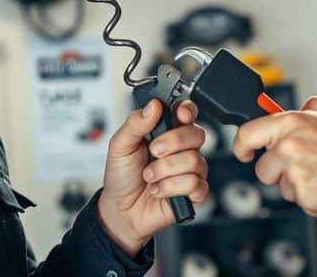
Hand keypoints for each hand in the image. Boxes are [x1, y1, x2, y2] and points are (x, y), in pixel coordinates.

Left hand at [98, 99, 208, 256]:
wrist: (120, 210)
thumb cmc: (122, 176)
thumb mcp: (120, 145)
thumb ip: (135, 123)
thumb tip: (153, 105)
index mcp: (166, 132)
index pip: (187, 113)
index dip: (188, 110)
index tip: (179, 114)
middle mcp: (182, 149)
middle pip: (196, 134)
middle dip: (172, 143)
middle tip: (153, 152)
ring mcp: (190, 170)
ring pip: (195, 160)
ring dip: (165, 170)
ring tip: (150, 177)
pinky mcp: (194, 193)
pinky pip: (195, 184)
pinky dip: (171, 187)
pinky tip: (159, 190)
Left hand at [231, 96, 316, 216]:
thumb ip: (309, 107)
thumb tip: (297, 109)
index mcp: (290, 123)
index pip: (247, 133)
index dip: (242, 145)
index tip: (244, 152)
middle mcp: (288, 146)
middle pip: (262, 168)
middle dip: (278, 171)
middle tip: (302, 167)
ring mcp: (295, 172)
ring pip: (280, 187)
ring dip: (296, 185)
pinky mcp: (305, 194)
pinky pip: (299, 201)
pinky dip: (311, 199)